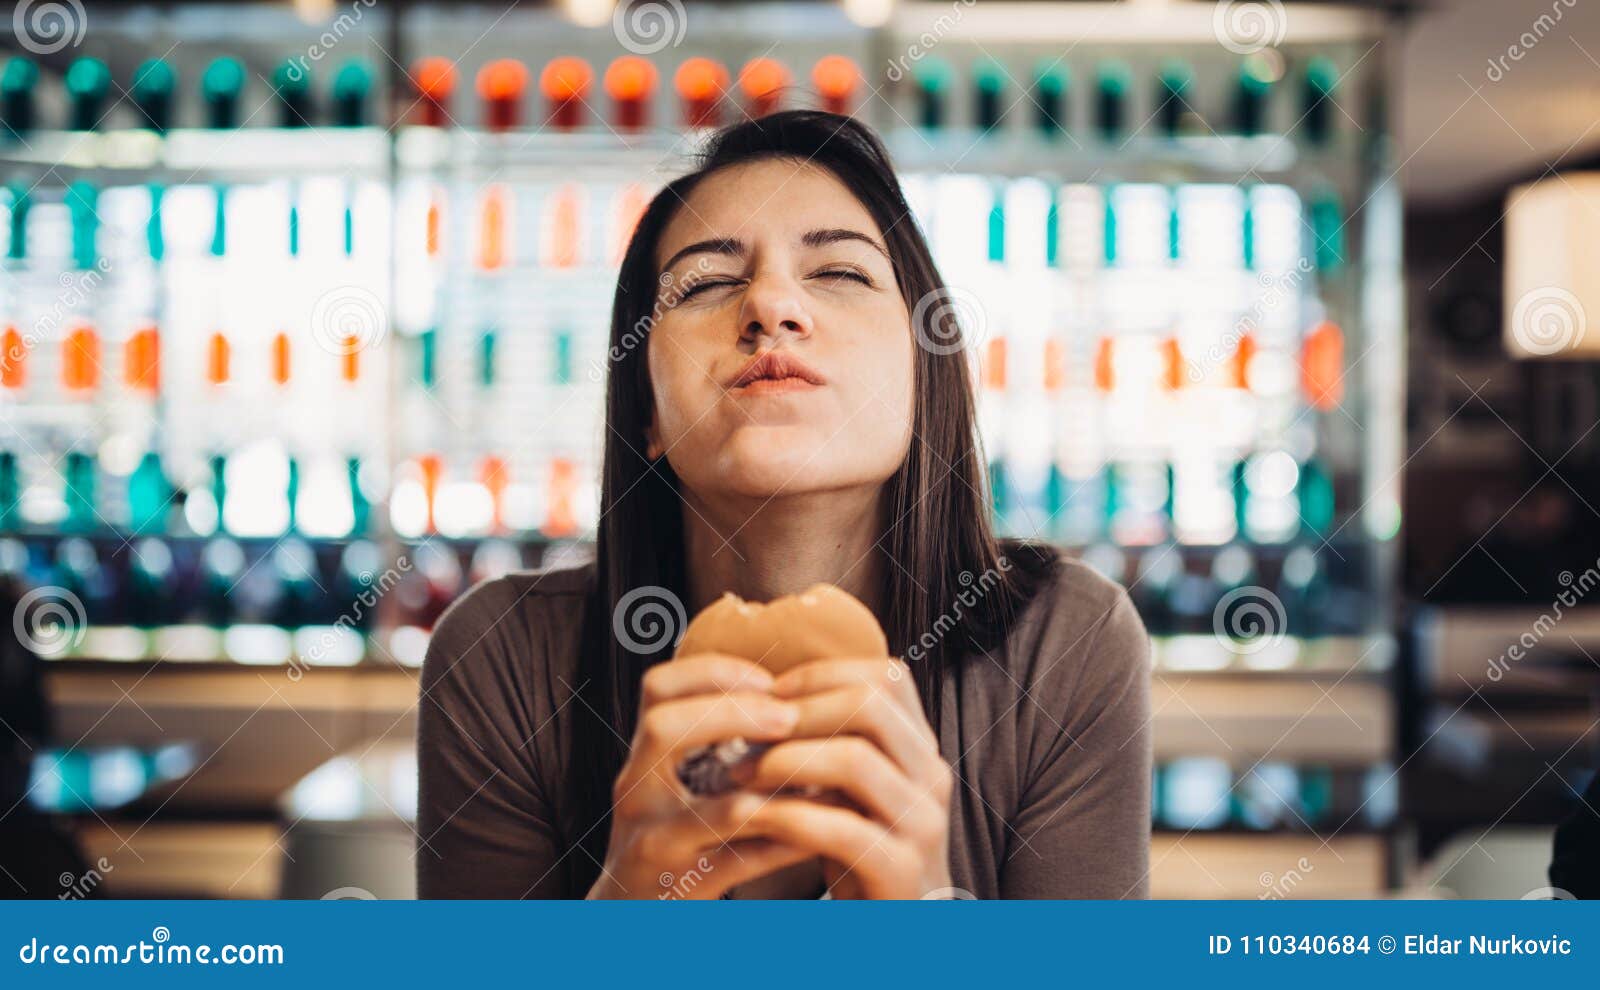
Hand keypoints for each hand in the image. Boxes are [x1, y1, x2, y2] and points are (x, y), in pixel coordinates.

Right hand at [587, 654, 815, 898]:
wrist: (623, 921)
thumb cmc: (667, 841)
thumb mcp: (669, 786)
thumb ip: (708, 745)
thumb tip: (792, 697)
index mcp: (642, 759)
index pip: (657, 689)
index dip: (713, 672)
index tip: (767, 679)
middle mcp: (638, 794)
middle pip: (666, 727)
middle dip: (735, 713)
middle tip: (788, 717)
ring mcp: (655, 844)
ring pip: (722, 809)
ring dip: (783, 787)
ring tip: (823, 774)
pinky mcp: (682, 889)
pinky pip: (746, 863)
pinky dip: (789, 842)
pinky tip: (821, 829)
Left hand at [739, 656, 953, 898]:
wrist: (894, 932)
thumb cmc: (858, 857)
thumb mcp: (850, 792)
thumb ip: (828, 746)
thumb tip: (762, 700)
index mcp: (920, 749)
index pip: (884, 677)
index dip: (819, 676)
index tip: (766, 696)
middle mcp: (931, 777)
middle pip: (870, 705)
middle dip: (796, 711)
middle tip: (746, 731)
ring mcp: (923, 824)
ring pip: (855, 760)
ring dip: (784, 760)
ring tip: (739, 775)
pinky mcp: (902, 871)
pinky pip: (842, 828)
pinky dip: (788, 816)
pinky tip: (754, 819)